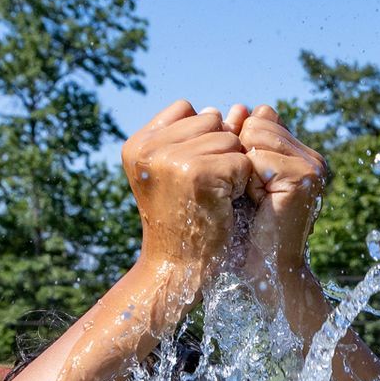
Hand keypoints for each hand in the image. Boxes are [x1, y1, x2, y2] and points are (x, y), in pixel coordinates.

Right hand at [120, 99, 252, 281]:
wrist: (178, 271)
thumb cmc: (182, 223)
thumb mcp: (173, 174)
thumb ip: (193, 138)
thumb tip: (235, 109)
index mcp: (138, 144)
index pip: (187, 109)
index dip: (203, 137)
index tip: (195, 173)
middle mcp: (149, 147)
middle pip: (212, 119)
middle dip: (220, 151)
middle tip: (205, 189)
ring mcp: (172, 159)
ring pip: (230, 139)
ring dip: (232, 168)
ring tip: (212, 197)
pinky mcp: (199, 173)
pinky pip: (241, 161)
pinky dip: (241, 184)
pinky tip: (223, 205)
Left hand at [236, 104, 328, 286]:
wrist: (265, 273)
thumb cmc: (246, 234)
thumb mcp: (241, 181)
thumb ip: (240, 144)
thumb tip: (236, 107)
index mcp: (299, 154)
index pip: (261, 116)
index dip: (240, 143)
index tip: (242, 181)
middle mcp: (311, 157)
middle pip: (257, 120)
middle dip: (240, 153)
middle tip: (249, 193)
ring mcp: (312, 165)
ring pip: (255, 133)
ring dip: (243, 165)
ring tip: (254, 198)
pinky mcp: (304, 177)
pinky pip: (258, 157)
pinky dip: (249, 181)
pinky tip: (259, 204)